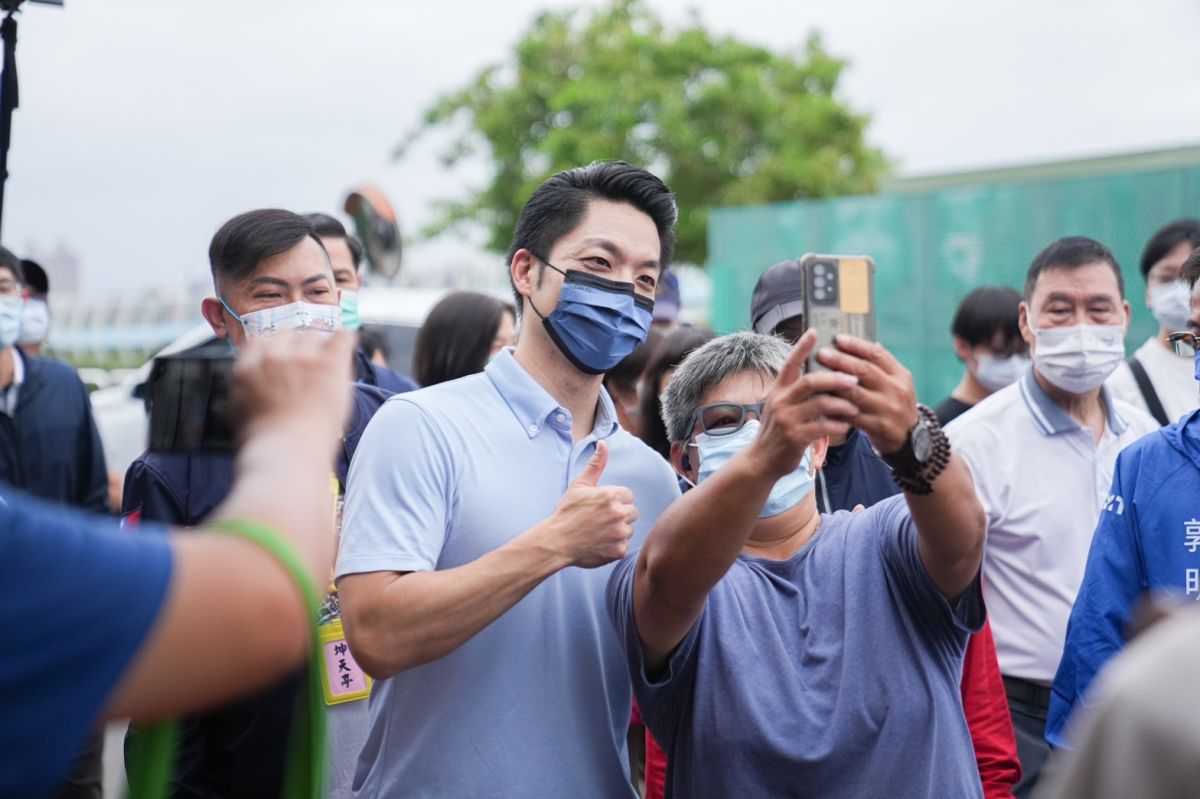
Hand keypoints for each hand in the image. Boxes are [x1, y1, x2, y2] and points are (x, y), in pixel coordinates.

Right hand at [233, 331, 354, 444]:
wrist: (286, 456)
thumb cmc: (264, 443)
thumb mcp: (239, 411)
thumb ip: (245, 387)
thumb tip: (250, 379)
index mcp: (248, 367)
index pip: (262, 340)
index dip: (275, 349)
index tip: (284, 359)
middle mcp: (274, 356)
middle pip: (289, 334)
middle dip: (298, 348)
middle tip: (308, 367)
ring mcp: (302, 358)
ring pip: (315, 335)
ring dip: (320, 347)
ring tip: (327, 366)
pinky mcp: (329, 364)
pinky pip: (341, 337)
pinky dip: (345, 340)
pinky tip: (347, 345)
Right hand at [544, 441, 637, 568]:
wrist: (556, 542)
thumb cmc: (567, 512)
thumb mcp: (579, 484)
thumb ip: (596, 464)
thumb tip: (603, 443)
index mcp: (611, 495)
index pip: (628, 496)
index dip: (615, 500)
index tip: (601, 507)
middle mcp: (619, 514)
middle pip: (632, 512)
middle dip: (619, 515)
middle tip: (600, 520)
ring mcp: (620, 533)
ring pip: (629, 529)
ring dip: (618, 530)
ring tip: (598, 531)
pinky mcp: (619, 550)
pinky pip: (624, 545)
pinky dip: (614, 545)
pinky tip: (599, 543)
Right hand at [748, 330, 857, 478]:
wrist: (761, 461)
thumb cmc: (778, 432)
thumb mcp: (780, 407)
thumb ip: (796, 393)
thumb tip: (820, 376)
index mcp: (778, 390)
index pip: (790, 363)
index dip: (802, 347)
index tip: (815, 331)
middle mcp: (780, 401)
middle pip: (810, 381)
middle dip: (835, 378)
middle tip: (854, 379)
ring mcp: (786, 419)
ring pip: (820, 404)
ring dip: (842, 404)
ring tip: (855, 407)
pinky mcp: (794, 437)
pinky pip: (822, 426)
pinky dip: (837, 425)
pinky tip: (846, 426)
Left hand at [815, 335, 917, 455]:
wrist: (909, 438)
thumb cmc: (895, 404)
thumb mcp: (897, 383)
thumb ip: (881, 366)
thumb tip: (859, 343)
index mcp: (900, 375)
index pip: (878, 355)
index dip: (857, 345)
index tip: (838, 338)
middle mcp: (896, 390)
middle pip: (865, 371)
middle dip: (841, 361)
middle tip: (822, 354)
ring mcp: (887, 409)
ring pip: (855, 393)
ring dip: (834, 384)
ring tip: (816, 376)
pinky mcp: (877, 426)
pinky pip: (851, 415)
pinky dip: (835, 408)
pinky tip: (821, 401)